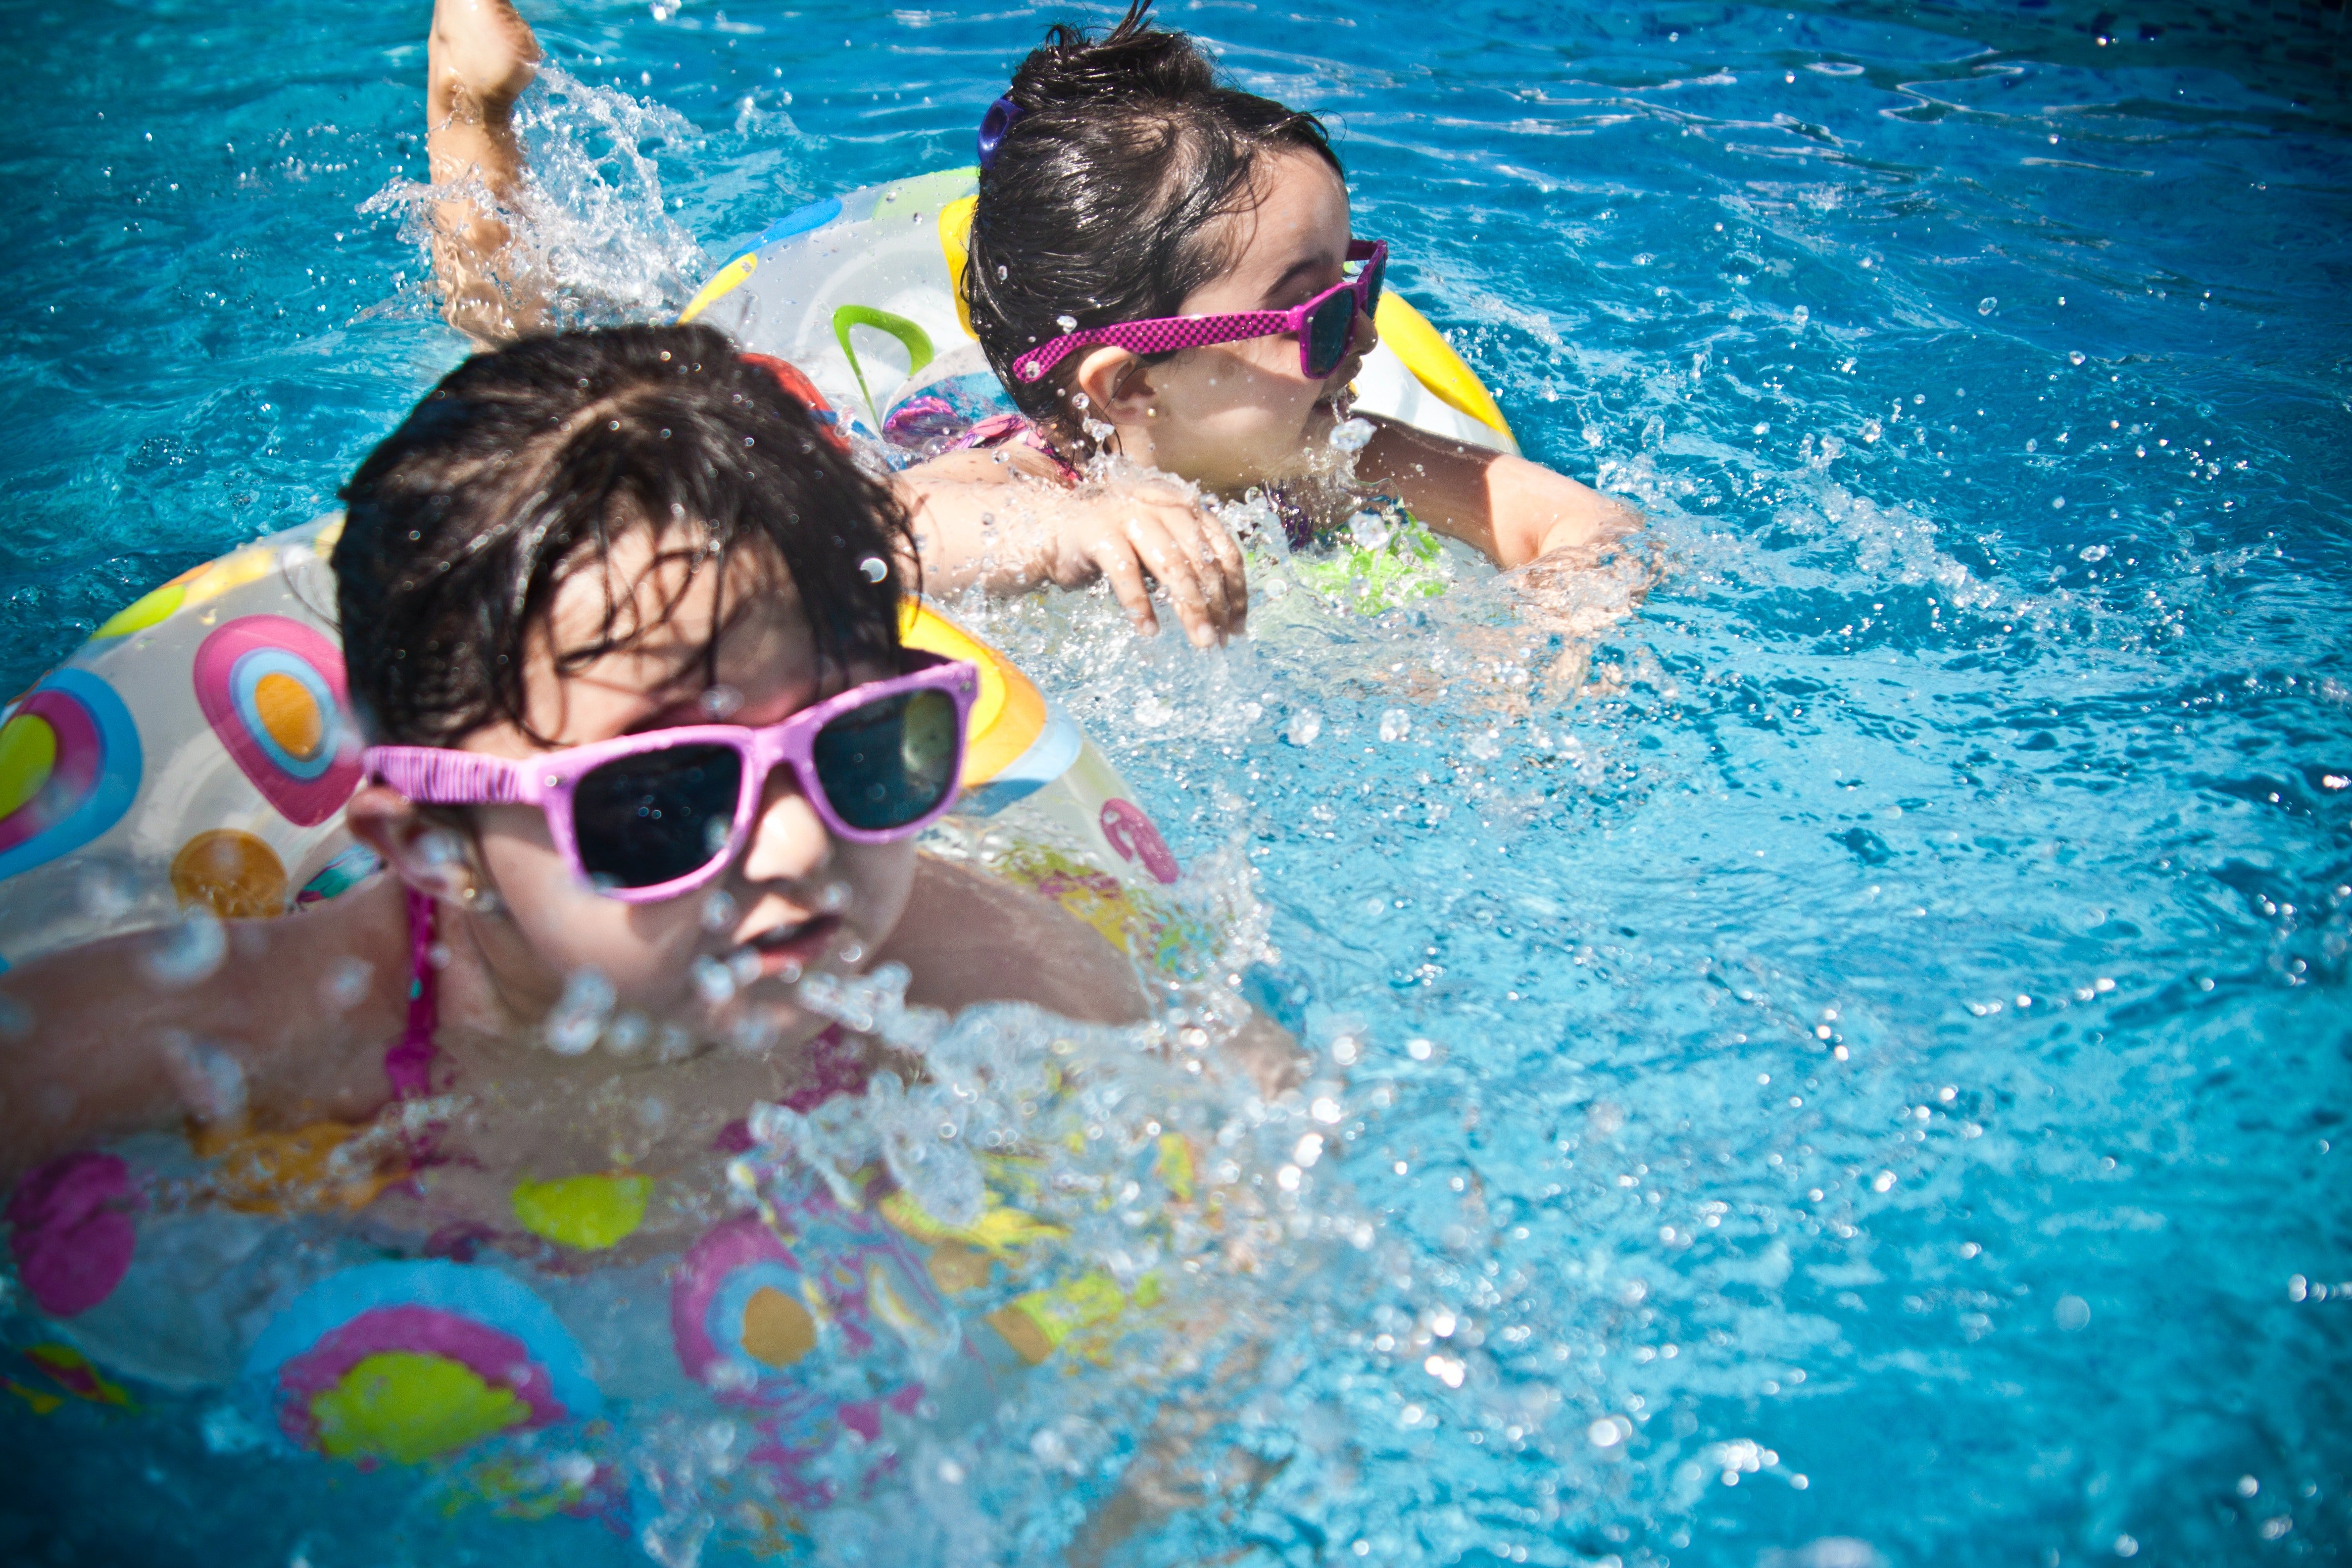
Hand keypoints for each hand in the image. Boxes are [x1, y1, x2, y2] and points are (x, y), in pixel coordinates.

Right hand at [1045, 484, 1248, 646]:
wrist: (1055, 525)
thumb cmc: (1116, 542)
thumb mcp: (1160, 546)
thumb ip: (1189, 564)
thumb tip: (1223, 613)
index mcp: (1185, 508)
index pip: (1225, 551)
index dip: (1236, 591)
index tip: (1238, 627)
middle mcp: (1163, 506)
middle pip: (1202, 561)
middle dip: (1217, 606)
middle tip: (1220, 641)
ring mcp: (1131, 515)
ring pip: (1173, 566)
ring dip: (1190, 608)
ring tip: (1200, 641)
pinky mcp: (1100, 533)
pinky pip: (1126, 573)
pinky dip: (1140, 605)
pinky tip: (1148, 631)